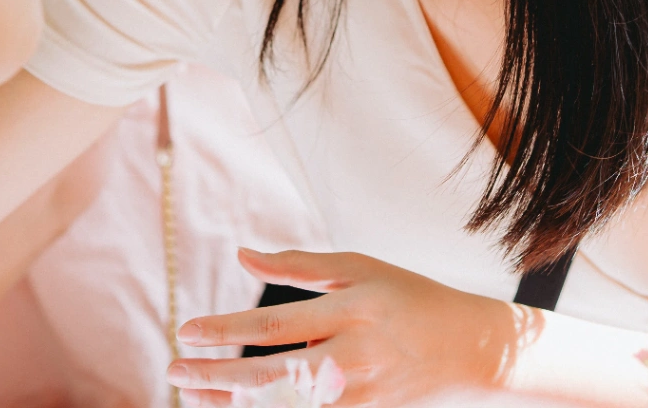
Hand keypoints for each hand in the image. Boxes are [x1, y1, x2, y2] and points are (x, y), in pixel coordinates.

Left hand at [168, 249, 537, 407]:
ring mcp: (362, 395)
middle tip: (173, 371)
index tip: (186, 331)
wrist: (473, 351)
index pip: (276, 325)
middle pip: (272, 376)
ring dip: (235, 405)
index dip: (227, 330)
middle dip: (216, 377)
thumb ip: (299, 265)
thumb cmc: (411, 298)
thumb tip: (241, 254)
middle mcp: (355, 357)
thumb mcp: (361, 269)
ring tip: (195, 395)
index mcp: (353, 310)